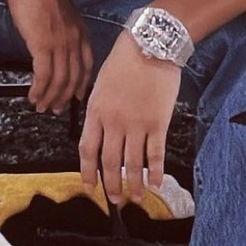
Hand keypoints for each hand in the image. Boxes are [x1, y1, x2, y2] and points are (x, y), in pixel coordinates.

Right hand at [2, 0, 92, 114]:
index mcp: (80, 31)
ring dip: (50, 97)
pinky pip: (43, 74)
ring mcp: (60, 42)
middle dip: (65, 96)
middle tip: (57, 109)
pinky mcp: (43, 44)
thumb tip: (52, 42)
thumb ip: (60, 28)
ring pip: (59, 79)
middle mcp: (74, 39)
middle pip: (74, 77)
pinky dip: (39, 89)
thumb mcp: (58, 11)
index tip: (77, 96)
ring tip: (42, 107)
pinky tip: (33, 96)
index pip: (86, 64)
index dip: (81, 83)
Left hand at [79, 33, 180, 204]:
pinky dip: (156, 171)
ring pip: (133, 163)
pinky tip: (157, 183)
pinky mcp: (158, 123)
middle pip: (110, 162)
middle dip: (111, 185)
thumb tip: (99, 132)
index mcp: (96, 111)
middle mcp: (114, 122)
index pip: (88, 149)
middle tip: (114, 200)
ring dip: (134, 184)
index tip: (89, 186)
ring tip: (136, 198)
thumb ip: (99, 110)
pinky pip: (156, 154)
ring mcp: (137, 124)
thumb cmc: (124, 60)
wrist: (149, 45)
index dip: (87, 171)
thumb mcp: (101, 84)